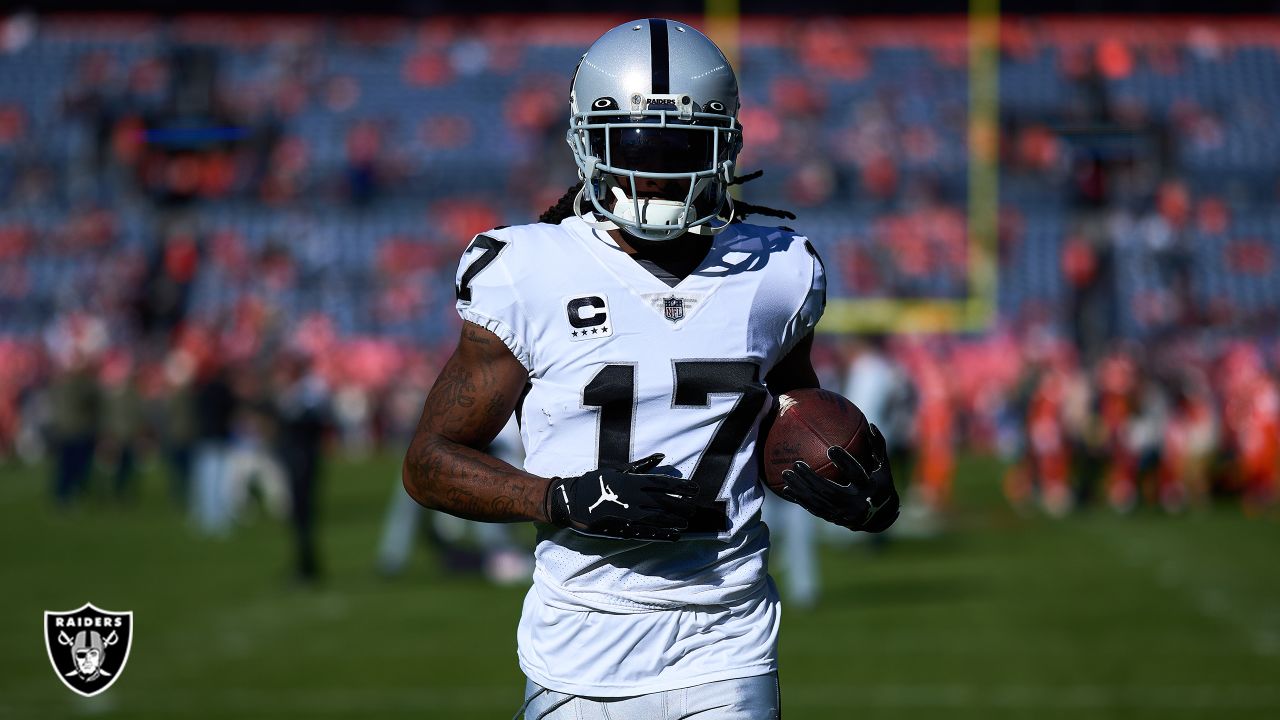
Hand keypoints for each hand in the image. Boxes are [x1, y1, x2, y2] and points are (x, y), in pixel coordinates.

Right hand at [545, 454, 698, 541]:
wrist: (571, 500)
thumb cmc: (595, 482)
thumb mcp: (618, 469)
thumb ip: (641, 465)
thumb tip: (662, 456)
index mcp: (632, 480)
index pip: (663, 483)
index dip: (682, 486)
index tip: (696, 489)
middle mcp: (634, 497)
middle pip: (664, 501)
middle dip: (682, 505)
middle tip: (695, 507)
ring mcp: (629, 514)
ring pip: (659, 518)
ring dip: (675, 520)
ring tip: (687, 522)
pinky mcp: (623, 528)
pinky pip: (647, 532)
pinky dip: (663, 534)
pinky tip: (675, 536)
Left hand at [779, 424, 899, 532]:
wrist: (880, 517)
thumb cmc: (881, 484)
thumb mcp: (883, 466)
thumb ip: (878, 447)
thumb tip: (871, 425)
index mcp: (869, 487)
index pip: (857, 474)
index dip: (845, 462)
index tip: (831, 449)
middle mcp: (856, 503)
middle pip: (830, 490)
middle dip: (811, 478)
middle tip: (796, 464)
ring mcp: (843, 513)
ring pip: (818, 501)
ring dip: (800, 489)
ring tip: (786, 474)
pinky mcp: (834, 518)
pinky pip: (814, 509)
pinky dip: (800, 499)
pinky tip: (786, 490)